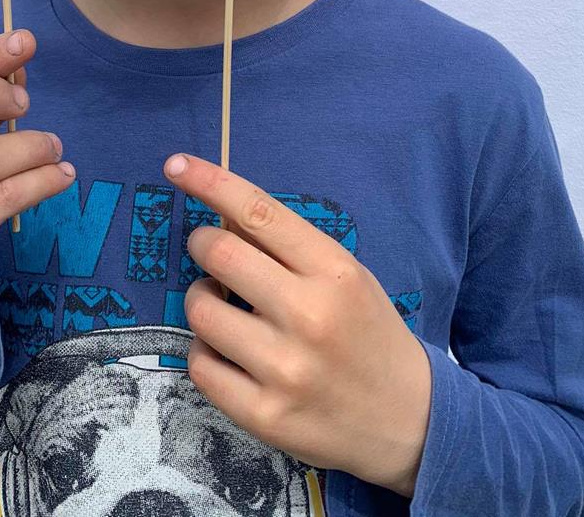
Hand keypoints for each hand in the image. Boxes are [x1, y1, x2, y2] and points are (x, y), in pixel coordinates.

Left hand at [162, 152, 431, 496]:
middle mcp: (309, 316)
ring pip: (201, 312)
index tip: (176, 165)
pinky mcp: (264, 415)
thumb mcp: (345, 275)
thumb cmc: (366, 331)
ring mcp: (285, 369)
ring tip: (224, 306)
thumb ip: (288, 248)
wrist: (407, 418)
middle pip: (219, 254)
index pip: (258, 212)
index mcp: (334, 271)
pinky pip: (200, 366)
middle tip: (209, 249)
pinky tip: (228, 352)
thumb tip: (221, 216)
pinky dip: (204, 351)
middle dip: (201, 243)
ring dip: (200, 299)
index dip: (210, 183)